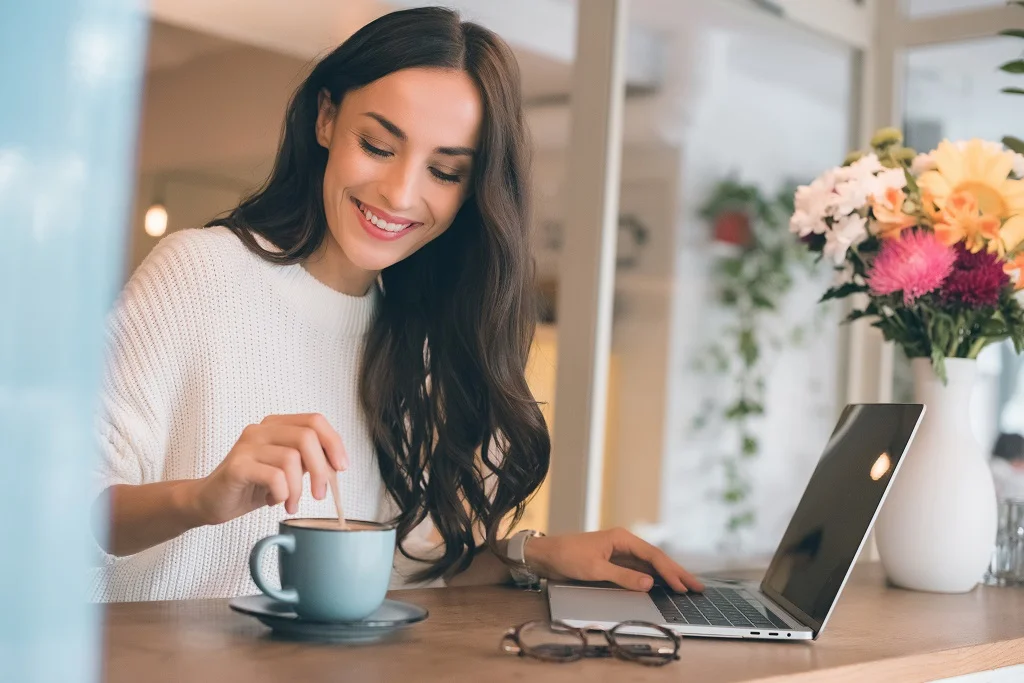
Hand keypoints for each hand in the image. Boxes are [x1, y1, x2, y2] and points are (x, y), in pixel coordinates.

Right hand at [183, 413, 347, 525]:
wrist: (209, 501)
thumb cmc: (250, 486)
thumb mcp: (286, 470)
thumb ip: (307, 460)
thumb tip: (336, 463)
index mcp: (276, 426)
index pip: (315, 421)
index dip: (334, 443)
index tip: (341, 467)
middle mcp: (261, 429)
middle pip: (307, 437)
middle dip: (321, 469)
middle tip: (319, 494)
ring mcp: (247, 445)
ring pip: (292, 458)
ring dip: (298, 488)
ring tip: (291, 503)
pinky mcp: (237, 466)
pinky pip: (274, 476)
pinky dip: (282, 493)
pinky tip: (274, 501)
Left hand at [523, 528, 703, 592]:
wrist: (546, 555)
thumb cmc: (567, 557)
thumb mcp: (595, 569)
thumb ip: (623, 577)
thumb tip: (649, 584)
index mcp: (622, 538)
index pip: (653, 556)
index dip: (670, 572)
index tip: (684, 585)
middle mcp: (624, 543)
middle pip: (656, 559)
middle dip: (677, 572)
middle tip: (698, 586)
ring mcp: (620, 553)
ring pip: (650, 566)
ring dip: (668, 577)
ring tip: (687, 587)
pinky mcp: (615, 563)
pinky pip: (639, 571)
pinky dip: (653, 579)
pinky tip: (664, 586)